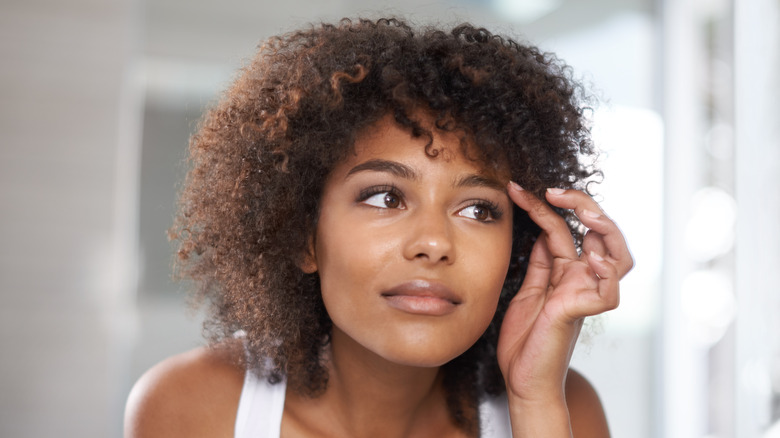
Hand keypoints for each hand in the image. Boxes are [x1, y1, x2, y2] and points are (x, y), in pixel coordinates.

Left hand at [497, 184, 632, 412]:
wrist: (522, 380)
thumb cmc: (525, 340)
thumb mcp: (528, 290)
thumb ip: (539, 262)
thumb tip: (541, 230)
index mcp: (566, 272)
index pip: (563, 228)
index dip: (544, 205)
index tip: (516, 188)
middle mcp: (581, 279)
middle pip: (601, 234)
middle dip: (584, 206)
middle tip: (555, 191)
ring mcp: (585, 295)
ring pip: (619, 256)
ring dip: (605, 230)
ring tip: (584, 213)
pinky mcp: (582, 313)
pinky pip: (608, 291)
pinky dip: (605, 272)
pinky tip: (589, 258)